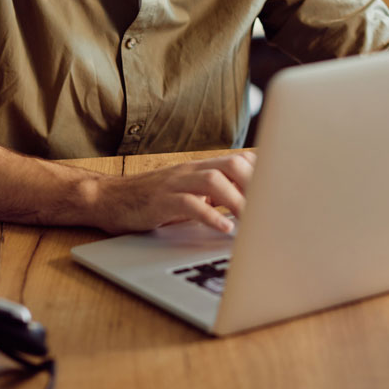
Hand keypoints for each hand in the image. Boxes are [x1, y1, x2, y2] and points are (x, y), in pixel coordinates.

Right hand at [99, 151, 256, 234]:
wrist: (109, 199)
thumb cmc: (152, 200)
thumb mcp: (188, 194)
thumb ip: (215, 195)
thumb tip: (249, 207)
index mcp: (201, 168)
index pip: (241, 160)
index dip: (263, 175)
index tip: (279, 196)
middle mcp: (191, 170)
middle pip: (233, 164)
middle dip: (255, 185)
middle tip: (269, 210)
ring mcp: (176, 183)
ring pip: (214, 180)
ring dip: (237, 200)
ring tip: (251, 222)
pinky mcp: (161, 200)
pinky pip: (189, 203)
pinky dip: (209, 215)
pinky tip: (223, 228)